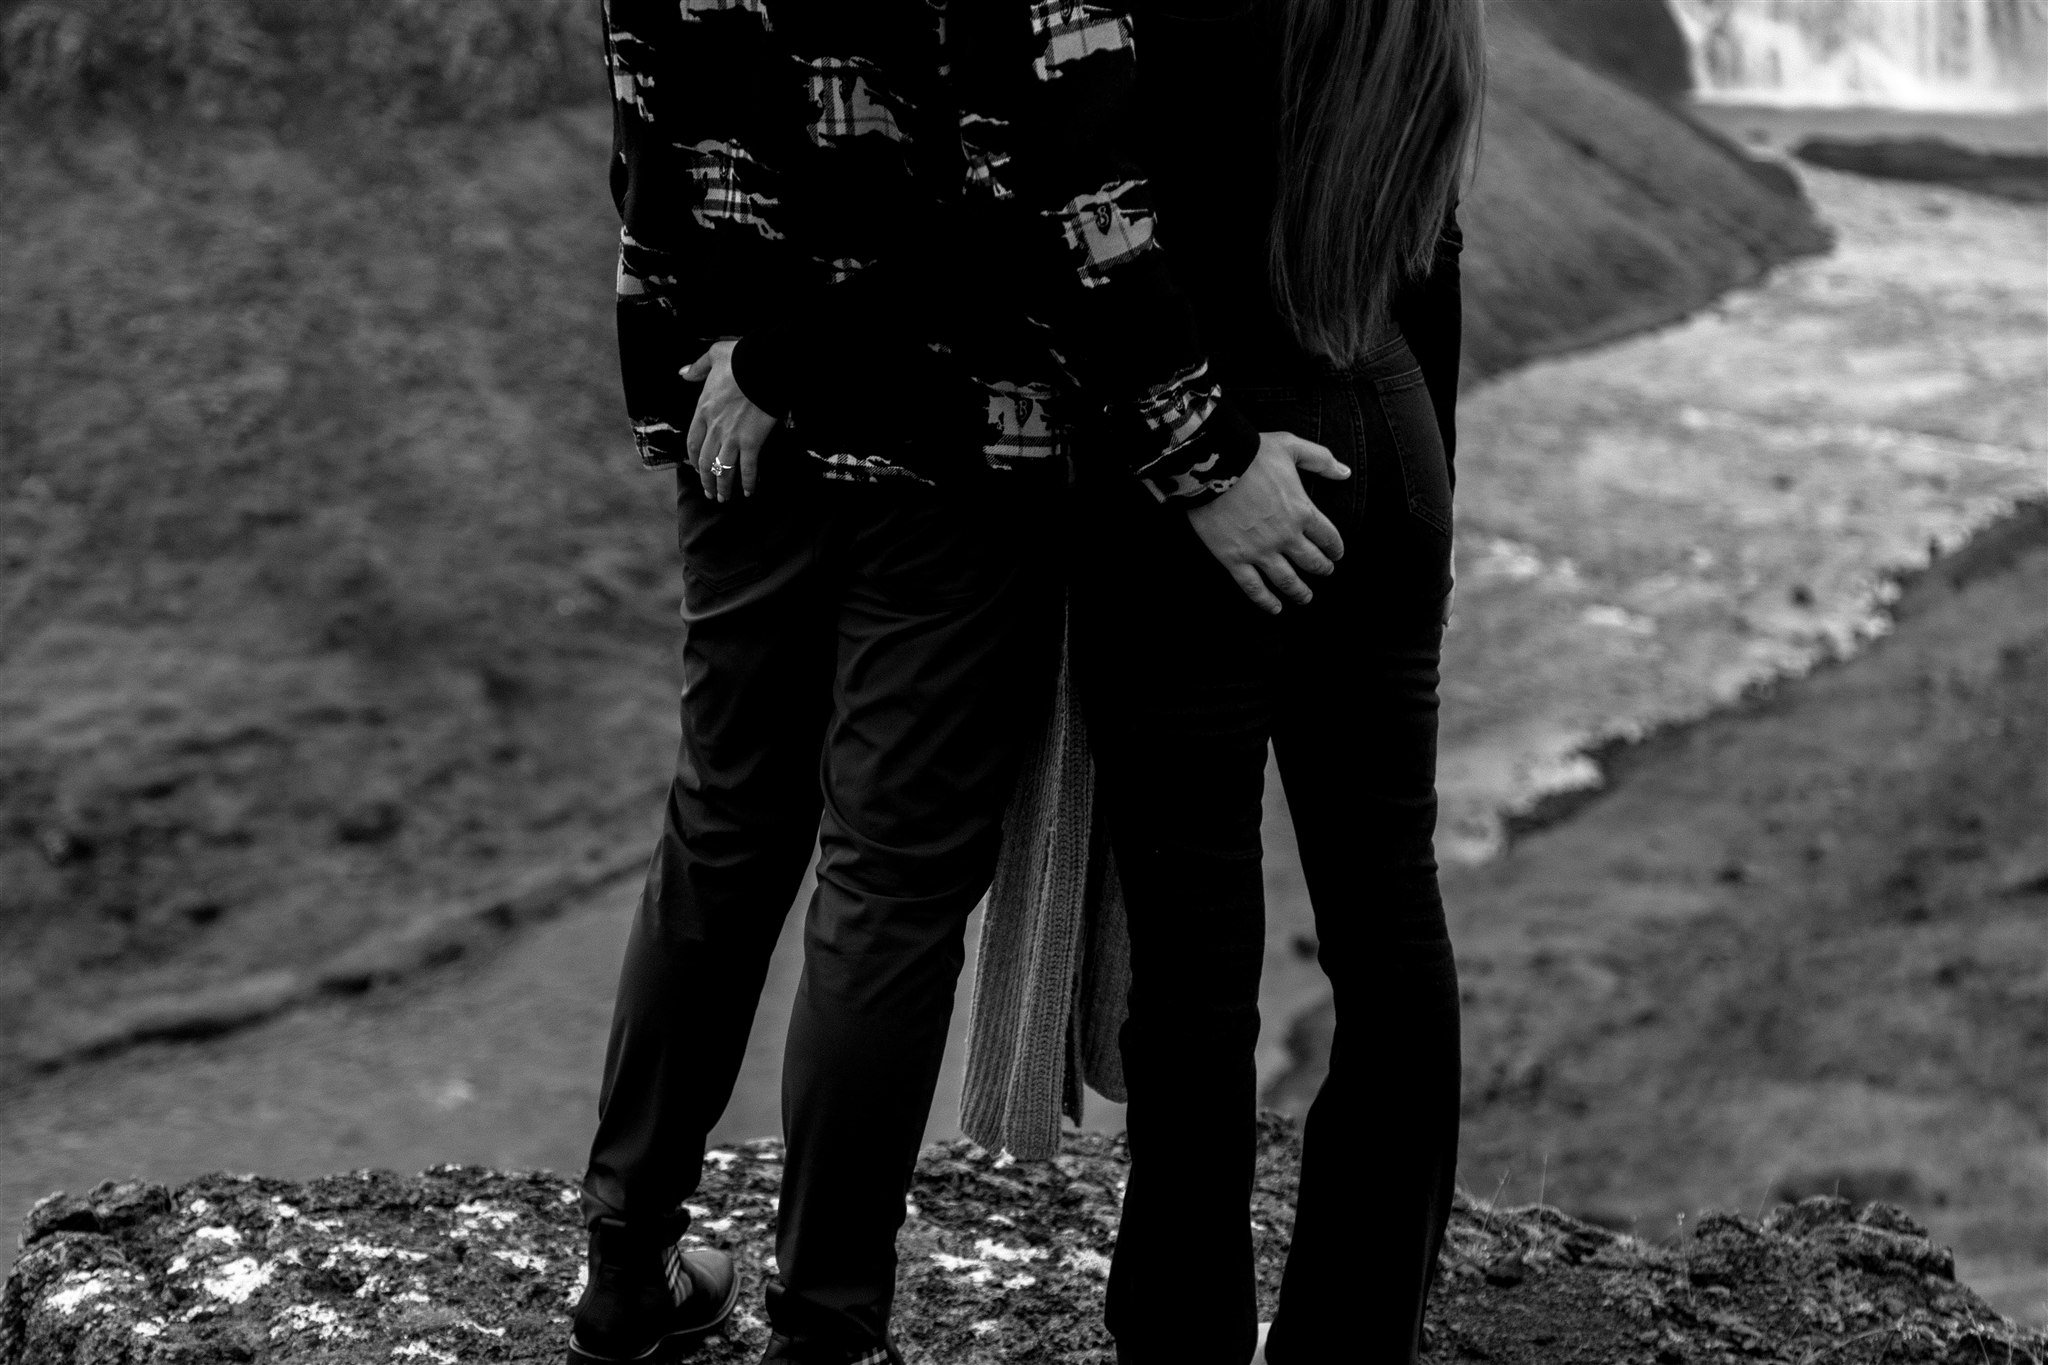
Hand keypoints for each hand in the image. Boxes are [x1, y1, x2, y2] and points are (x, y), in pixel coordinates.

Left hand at [683, 339, 779, 500]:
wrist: (764, 366)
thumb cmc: (741, 358)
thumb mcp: (713, 356)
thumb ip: (697, 367)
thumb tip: (683, 373)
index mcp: (703, 409)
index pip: (692, 441)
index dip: (693, 459)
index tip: (696, 468)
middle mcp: (714, 428)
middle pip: (706, 461)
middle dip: (706, 480)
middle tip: (709, 493)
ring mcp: (732, 437)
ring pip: (723, 468)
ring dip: (722, 486)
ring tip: (723, 499)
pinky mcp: (752, 442)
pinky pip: (747, 468)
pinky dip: (747, 482)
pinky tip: (748, 492)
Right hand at [1184, 431, 1350, 613]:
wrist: (1212, 464)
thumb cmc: (1252, 453)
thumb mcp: (1291, 447)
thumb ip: (1321, 460)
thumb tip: (1345, 472)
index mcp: (1302, 510)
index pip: (1328, 537)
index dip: (1335, 548)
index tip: (1336, 555)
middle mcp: (1286, 536)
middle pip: (1311, 561)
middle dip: (1322, 569)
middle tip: (1325, 572)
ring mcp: (1260, 551)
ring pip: (1287, 580)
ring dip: (1300, 592)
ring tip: (1306, 598)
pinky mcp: (1234, 559)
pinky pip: (1254, 587)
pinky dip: (1266, 601)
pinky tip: (1275, 608)